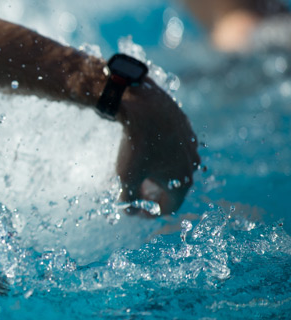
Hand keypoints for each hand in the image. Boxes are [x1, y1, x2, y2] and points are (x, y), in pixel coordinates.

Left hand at [115, 82, 199, 214]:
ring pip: (176, 167)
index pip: (169, 208)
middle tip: (136, 191)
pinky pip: (175, 149)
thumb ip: (128, 199)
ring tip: (141, 171)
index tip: (135, 208)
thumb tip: (129, 210)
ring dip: (159, 174)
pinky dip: (162, 155)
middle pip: (174, 189)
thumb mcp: (127, 177)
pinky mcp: (186, 130)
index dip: (149, 212)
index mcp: (182, 182)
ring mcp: (192, 147)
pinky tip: (146, 149)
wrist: (144, 107)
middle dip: (154, 194)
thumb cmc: (136, 145)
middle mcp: (192, 166)